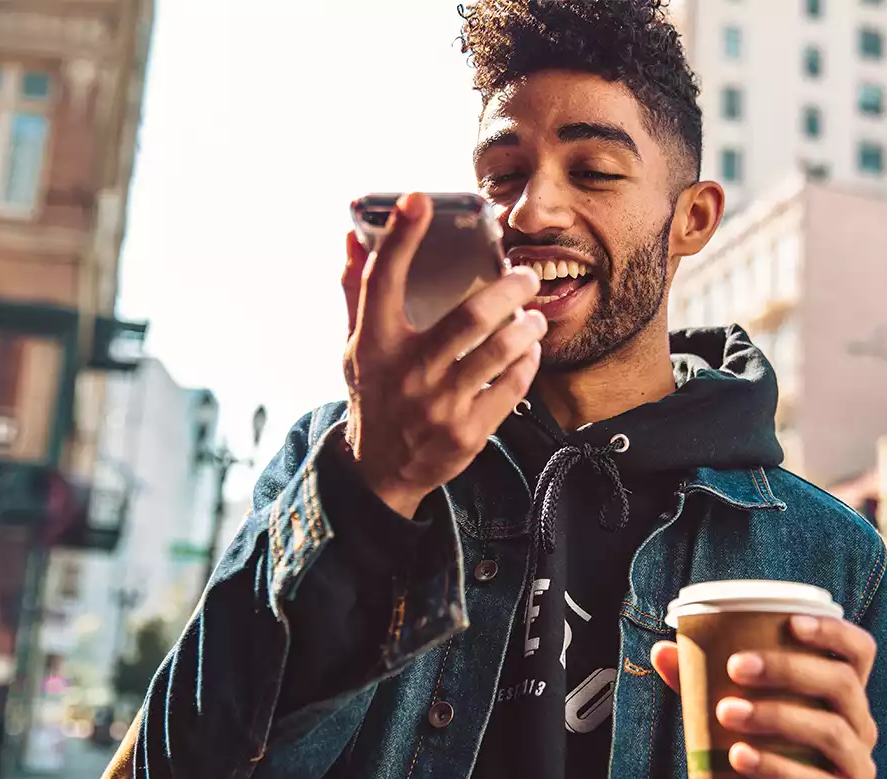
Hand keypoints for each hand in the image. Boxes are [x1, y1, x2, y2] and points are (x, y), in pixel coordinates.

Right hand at [341, 192, 545, 518]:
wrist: (381, 471)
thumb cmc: (375, 394)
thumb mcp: (357, 346)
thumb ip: (357, 292)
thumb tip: (354, 236)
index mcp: (374, 345)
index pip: (382, 282)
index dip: (401, 238)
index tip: (419, 199)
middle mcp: (406, 373)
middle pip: (469, 318)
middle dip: (509, 288)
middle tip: (524, 274)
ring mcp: (439, 406)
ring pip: (499, 352)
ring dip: (526, 326)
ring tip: (533, 315)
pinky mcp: (467, 433)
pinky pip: (512, 387)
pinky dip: (526, 362)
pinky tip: (529, 350)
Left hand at [651, 616, 878, 778]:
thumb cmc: (767, 762)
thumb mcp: (742, 720)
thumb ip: (706, 687)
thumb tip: (663, 651)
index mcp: (841, 697)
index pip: (858, 652)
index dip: (833, 631)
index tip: (791, 622)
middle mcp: (859, 727)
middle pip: (840, 684)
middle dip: (787, 669)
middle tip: (736, 666)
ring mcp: (857, 769)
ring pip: (829, 730)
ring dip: (776, 715)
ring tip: (727, 712)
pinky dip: (777, 769)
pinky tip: (739, 758)